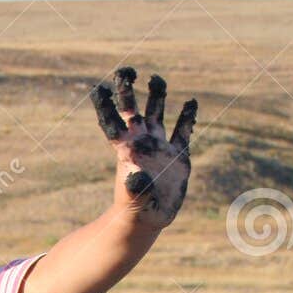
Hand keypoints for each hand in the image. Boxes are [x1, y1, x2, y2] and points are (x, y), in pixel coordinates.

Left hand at [90, 67, 197, 228]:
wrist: (146, 222)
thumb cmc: (133, 213)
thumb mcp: (133, 201)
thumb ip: (134, 188)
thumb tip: (135, 177)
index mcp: (126, 149)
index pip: (113, 121)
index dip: (106, 104)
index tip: (102, 86)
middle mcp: (141, 142)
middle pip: (133, 109)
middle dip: (128, 89)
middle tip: (127, 70)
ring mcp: (159, 147)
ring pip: (157, 113)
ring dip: (157, 96)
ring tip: (156, 79)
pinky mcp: (177, 156)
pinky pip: (183, 132)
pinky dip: (187, 117)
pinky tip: (190, 103)